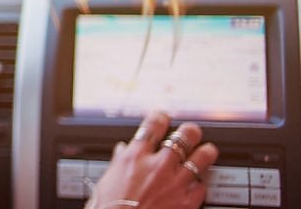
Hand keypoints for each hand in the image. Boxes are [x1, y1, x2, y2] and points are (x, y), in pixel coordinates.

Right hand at [87, 110, 217, 208]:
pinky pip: (202, 186)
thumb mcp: (108, 179)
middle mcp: (158, 165)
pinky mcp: (188, 201)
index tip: (164, 116)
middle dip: (189, 132)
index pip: (153, 124)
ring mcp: (176, 182)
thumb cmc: (110, 206)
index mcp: (135, 156)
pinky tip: (199, 183)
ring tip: (207, 150)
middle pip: (183, 137)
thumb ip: (119, 161)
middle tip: (191, 132)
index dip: (161, 116)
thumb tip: (122, 150)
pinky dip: (200, 184)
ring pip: (201, 158)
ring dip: (205, 152)